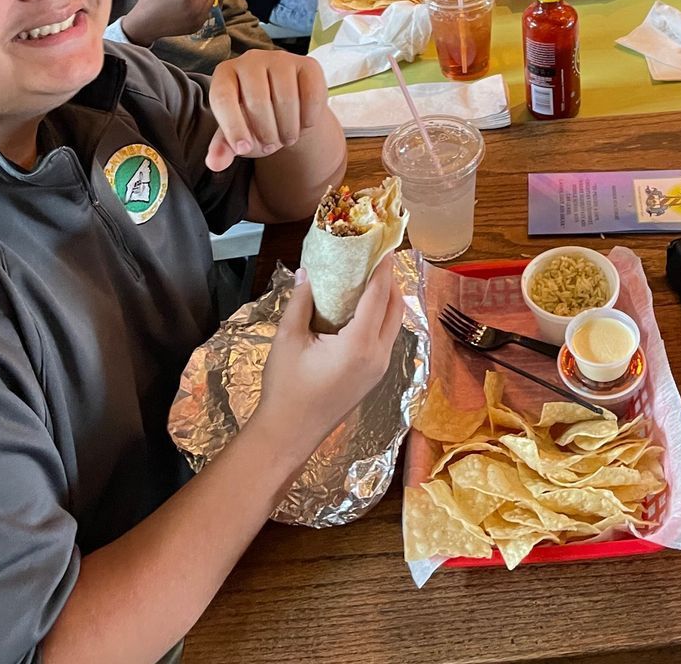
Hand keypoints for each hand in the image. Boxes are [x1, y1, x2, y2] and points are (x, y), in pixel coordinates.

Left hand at [205, 50, 327, 170]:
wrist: (288, 110)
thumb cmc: (255, 120)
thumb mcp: (237, 134)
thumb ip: (224, 147)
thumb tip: (215, 163)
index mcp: (225, 74)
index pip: (223, 98)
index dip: (233, 126)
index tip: (244, 149)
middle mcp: (250, 60)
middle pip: (257, 99)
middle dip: (265, 132)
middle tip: (270, 146)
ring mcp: (280, 58)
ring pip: (286, 97)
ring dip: (288, 128)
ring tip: (287, 138)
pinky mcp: (307, 64)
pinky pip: (311, 94)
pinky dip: (308, 118)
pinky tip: (303, 124)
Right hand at [254, 258, 403, 468]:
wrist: (288, 436)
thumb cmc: (285, 388)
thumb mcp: (288, 339)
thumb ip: (300, 301)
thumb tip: (306, 272)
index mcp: (360, 345)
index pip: (379, 295)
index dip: (382, 268)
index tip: (382, 245)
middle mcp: (378, 356)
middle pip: (395, 308)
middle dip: (389, 281)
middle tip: (376, 258)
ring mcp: (379, 369)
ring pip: (394, 324)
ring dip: (388, 299)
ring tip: (370, 278)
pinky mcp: (374, 378)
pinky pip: (386, 338)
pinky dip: (381, 317)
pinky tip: (364, 308)